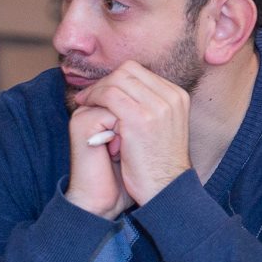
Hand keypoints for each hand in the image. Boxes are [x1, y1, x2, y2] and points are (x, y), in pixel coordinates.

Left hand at [72, 60, 191, 206]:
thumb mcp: (163, 128)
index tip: (101, 92)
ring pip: (117, 79)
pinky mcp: (140, 119)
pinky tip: (85, 107)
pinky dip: (93, 97)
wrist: (166, 190)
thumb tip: (126, 93)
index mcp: (177, 97)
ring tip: (84, 102)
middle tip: (88, 96)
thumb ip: (151, 107)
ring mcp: (157, 106)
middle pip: (128, 71)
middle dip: (105, 81)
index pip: (139, 72)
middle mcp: (171, 97)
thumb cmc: (159, 165)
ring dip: (96, 90)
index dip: (116, 79)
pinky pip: (109, 94)